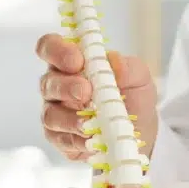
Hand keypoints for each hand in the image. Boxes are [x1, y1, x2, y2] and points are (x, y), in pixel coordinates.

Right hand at [36, 34, 158, 160]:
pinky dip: (76, 140)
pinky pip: (60, 139)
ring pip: (50, 114)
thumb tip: (114, 60)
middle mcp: (58, 86)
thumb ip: (129, 67)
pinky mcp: (60, 139)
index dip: (57, 51)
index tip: (77, 61)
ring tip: (90, 122)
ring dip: (69, 118)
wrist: (141, 133)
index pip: (49, 47)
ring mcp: (56, 113)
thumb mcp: (140, 79)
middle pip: (47, 82)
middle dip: (65, 86)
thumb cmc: (134, 99)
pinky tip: (92, 139)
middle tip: (86, 92)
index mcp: (71, 63)